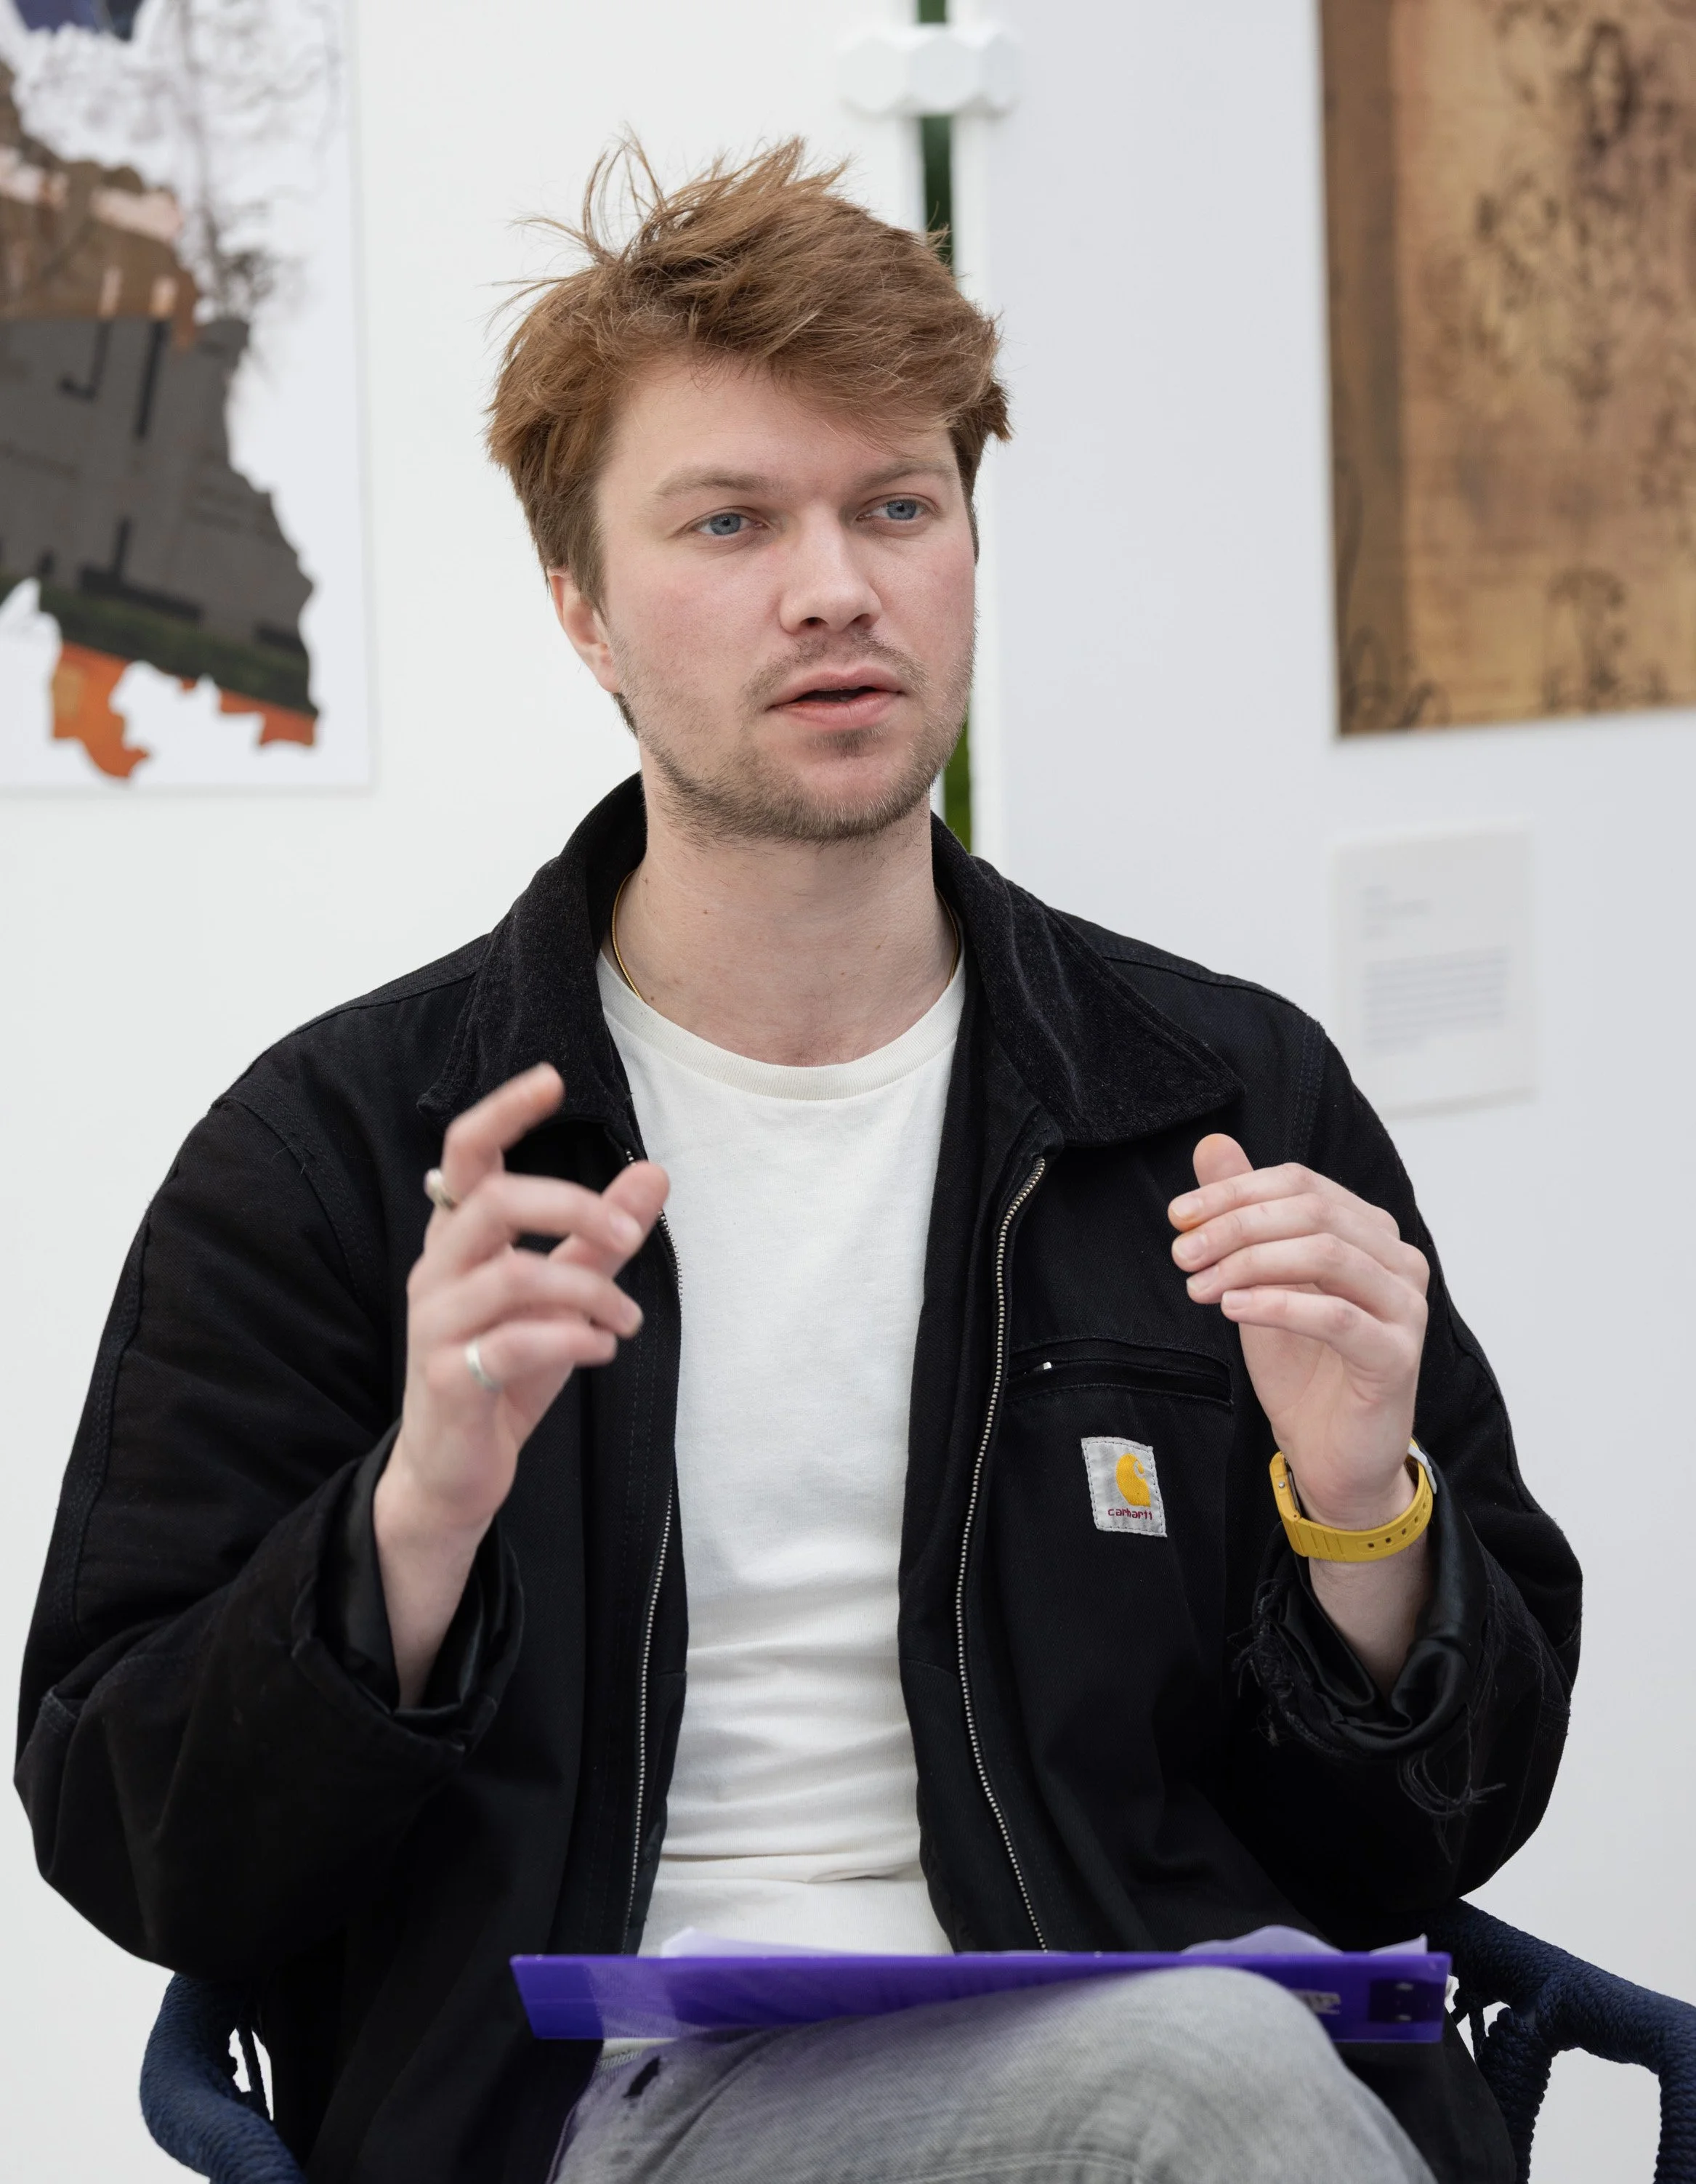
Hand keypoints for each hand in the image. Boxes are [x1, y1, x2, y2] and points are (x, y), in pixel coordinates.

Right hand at [375, 1064, 667, 1699]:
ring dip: (588, 1290)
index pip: (465, 1155)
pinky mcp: (448, 1381)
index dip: (503, 1113)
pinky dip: (570, 1340)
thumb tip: (653, 1173)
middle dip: (568, 1206)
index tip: (551, 1080)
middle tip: (621, 1233)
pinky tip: (602, 1350)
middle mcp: (437, 1273)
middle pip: (490, 1203)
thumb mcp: (564, 1297)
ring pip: (511, 1277)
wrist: (455, 1471)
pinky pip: (512, 1345)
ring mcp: (435, 1327)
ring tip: (625, 1322)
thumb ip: (601, 1236)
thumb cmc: (505, 1370)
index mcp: (459, 1241)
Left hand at [1168, 1135, 1428, 1531]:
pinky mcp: (1397, 1355)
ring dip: (1251, 1263)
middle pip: (1312, 1212)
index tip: (1179, 1216)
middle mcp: (1396, 1259)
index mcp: (1368, 1230)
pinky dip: (1279, 1305)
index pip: (1300, 1183)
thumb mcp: (1257, 1279)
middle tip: (1183, 1252)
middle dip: (1237, 1226)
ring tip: (1200, 1285)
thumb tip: (1211, 1144)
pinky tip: (1234, 1309)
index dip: (1235, 1191)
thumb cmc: (1300, 1364)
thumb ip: (1243, 1212)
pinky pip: (1337, 1316)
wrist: (1328, 1450)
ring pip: (1327, 1255)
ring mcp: (1405, 1307)